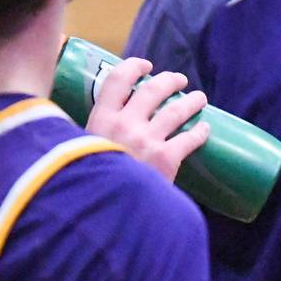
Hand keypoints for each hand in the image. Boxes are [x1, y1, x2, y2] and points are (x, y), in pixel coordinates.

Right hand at [84, 57, 209, 182]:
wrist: (99, 214)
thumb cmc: (86, 184)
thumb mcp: (75, 152)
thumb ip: (85, 137)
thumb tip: (85, 129)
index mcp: (99, 119)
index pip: (117, 79)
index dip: (134, 67)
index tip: (146, 66)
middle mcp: (125, 123)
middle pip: (154, 89)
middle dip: (170, 81)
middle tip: (179, 80)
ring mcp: (147, 140)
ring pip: (177, 110)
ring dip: (192, 101)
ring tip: (199, 99)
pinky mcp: (166, 159)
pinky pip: (190, 139)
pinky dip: (200, 132)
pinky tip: (205, 130)